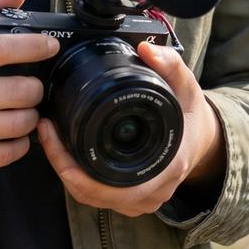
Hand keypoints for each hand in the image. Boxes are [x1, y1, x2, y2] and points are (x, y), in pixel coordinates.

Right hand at [0, 0, 60, 182]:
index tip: (50, 45)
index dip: (32, 46)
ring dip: (31, 116)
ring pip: (14, 125)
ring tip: (26, 109)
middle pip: (14, 92)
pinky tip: (15, 134)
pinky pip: (3, 155)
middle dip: (35, 88)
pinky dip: (19, 144)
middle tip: (34, 85)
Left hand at [36, 41, 224, 216]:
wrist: (204, 141)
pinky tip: (64, 150)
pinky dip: (77, 176)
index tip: (53, 133)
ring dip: (65, 171)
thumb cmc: (191, 116)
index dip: (72, 166)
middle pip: (91, 193)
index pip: (108, 185)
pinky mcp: (129, 198)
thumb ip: (169, 64)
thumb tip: (146, 48)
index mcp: (163, 168)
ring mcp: (139, 200)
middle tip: (44, 130)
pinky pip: (95, 195)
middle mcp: (149, 192)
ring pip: (89, 196)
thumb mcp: (187, 86)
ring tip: (49, 136)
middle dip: (61, 164)